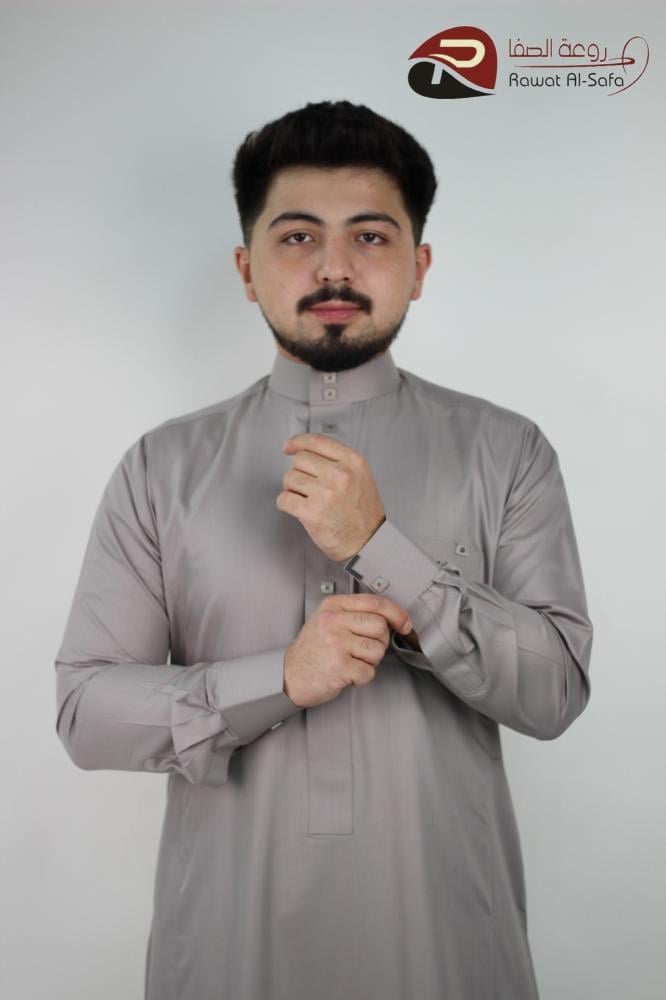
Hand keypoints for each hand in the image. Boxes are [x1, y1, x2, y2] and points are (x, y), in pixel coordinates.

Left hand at [277, 433, 384, 561]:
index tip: (289, 447)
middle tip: (306, 485)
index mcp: (352, 462)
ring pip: (289, 478)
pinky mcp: (312, 512)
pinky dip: (285, 504)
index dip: (298, 442)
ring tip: (305, 498)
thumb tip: (308, 451)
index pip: (317, 441)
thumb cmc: (364, 513)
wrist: (367, 542)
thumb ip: (339, 461)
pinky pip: (284, 499)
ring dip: (292, 489)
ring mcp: (325, 493)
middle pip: (300, 459)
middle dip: (299, 472)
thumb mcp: (361, 476)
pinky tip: (297, 508)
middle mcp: (340, 475)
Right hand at [283, 593, 411, 708]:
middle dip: (380, 642)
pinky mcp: (339, 666)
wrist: (289, 676)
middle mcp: (333, 622)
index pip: (375, 602)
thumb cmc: (312, 650)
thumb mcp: (327, 620)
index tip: (404, 623)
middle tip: (363, 650)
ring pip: (377, 650)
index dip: (396, 613)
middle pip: (380, 626)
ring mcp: (336, 643)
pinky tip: (347, 673)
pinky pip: (369, 671)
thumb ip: (354, 614)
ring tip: (351, 661)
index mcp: (333, 606)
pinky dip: (362, 677)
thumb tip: (391, 616)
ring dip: (370, 661)